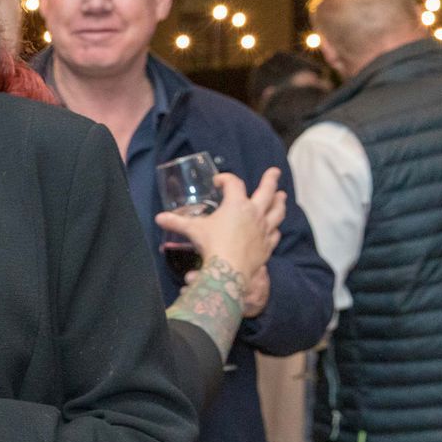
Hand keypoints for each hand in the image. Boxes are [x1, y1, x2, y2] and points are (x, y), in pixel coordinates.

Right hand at [155, 169, 282, 316]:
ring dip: (280, 202)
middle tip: (275, 171)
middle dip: (270, 179)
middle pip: (266, 191)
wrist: (229, 270)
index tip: (219, 181)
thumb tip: (159, 218)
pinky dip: (275, 229)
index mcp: (236, 204)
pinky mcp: (268, 245)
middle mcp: (254, 213)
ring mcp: (264, 229)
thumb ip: (176, 222)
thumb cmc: (212, 244)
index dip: (225, 179)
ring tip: (282, 196)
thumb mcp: (193, 230)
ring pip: (277, 211)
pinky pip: (275, 233)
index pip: (233, 184)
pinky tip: (274, 228)